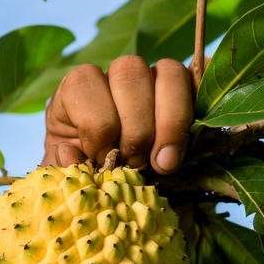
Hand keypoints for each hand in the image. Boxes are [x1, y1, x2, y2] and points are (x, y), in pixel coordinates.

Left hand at [43, 56, 195, 173]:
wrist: (118, 192)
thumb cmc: (87, 180)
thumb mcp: (67, 178)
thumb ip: (63, 168)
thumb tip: (71, 153)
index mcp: (76, 92)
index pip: (84, 82)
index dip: (98, 124)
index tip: (103, 159)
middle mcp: (113, 77)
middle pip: (130, 70)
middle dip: (136, 126)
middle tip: (136, 164)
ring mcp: (153, 79)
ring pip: (169, 71)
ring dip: (170, 121)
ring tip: (164, 163)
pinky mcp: (185, 91)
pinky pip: (200, 79)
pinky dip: (199, 108)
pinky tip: (188, 144)